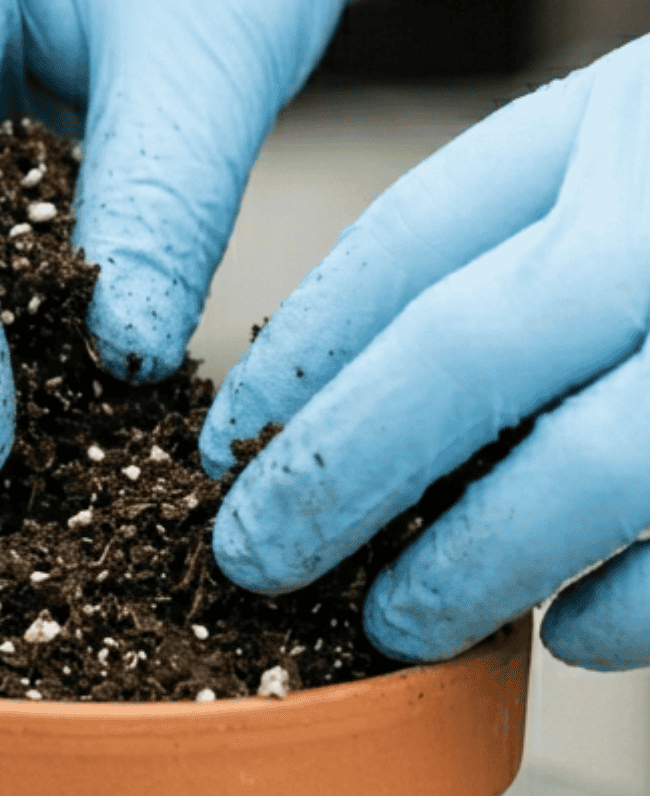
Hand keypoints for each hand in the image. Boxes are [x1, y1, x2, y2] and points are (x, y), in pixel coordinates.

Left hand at [200, 36, 649, 670]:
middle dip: (337, 479)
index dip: (303, 365)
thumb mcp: (610, 143)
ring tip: (392, 619)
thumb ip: (482, 235)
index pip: (416, 253)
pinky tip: (566, 632)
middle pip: (474, 361)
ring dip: (471, 567)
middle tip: (252, 563)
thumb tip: (298, 395)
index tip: (225, 449)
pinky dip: (622, 611)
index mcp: (631, 125)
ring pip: (598, 477)